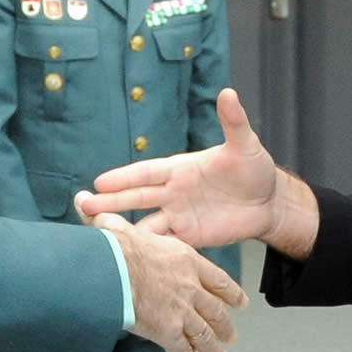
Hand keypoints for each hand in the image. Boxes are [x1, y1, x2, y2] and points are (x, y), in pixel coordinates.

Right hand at [76, 89, 287, 249]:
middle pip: (136, 198)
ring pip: (145, 224)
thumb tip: (228, 92)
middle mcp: (173, 192)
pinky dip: (148, 251)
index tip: (100, 181)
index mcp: (180, 168)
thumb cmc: (254, 168)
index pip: (146, 172)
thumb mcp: (245, 144)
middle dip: (110, 202)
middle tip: (83, 206)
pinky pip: (164, 245)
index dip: (124, 177)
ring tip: (98, 235)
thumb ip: (233, 122)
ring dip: (123, 229)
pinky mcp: (189, 238)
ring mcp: (179, 216)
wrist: (268, 203)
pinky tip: (131, 259)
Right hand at [85, 210, 247, 351]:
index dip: (231, 292)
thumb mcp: (117, 227)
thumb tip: (84, 204)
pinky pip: (184, 351)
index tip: (241, 302)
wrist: (112, 269)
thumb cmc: (115, 247)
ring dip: (214, 348)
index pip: (216, 278)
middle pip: (215, 310)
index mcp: (185, 260)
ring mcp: (181, 310)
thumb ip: (108, 220)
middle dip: (225, 325)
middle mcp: (189, 286)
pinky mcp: (167, 331)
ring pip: (204, 334)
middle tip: (231, 335)